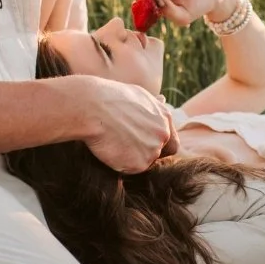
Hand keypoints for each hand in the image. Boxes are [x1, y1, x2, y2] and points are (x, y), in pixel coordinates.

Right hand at [61, 74, 176, 172]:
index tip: (141, 143)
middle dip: (143, 152)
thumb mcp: (138, 94)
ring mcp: (153, 150)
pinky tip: (110, 149)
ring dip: (130, 157)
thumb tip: (162, 99)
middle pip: (158, 154)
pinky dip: (120, 164)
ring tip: (113, 142)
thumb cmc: (110, 97)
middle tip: (123, 143)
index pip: (171, 142)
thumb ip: (153, 104)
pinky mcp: (139, 164)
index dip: (158, 145)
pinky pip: (130, 169)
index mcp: (165, 118)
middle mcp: (163, 134)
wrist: (93, 107)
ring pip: (144, 162)